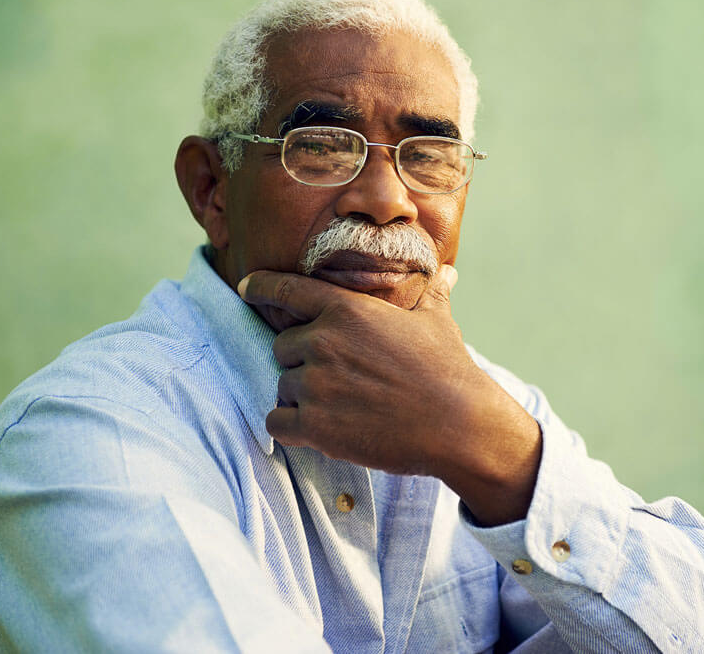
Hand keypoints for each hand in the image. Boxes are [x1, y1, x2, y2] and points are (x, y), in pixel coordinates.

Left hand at [238, 267, 541, 524]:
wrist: (457, 423)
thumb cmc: (448, 370)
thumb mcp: (437, 322)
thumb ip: (431, 294)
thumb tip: (448, 273)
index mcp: (347, 309)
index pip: (286, 289)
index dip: (261, 286)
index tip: (245, 287)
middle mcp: (323, 341)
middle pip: (282, 346)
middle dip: (302, 360)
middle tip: (339, 378)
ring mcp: (316, 384)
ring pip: (283, 386)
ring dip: (302, 397)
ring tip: (341, 406)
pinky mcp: (314, 425)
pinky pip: (276, 423)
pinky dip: (292, 427)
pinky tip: (318, 430)